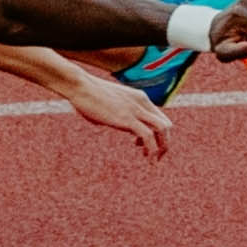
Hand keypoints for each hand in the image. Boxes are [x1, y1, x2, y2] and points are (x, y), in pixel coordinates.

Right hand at [50, 65, 173, 157]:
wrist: (79, 85)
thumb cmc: (86, 93)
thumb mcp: (107, 102)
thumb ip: (112, 111)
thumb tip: (103, 120)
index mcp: (139, 97)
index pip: (160, 117)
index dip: (157, 135)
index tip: (140, 145)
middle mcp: (141, 102)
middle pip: (166, 124)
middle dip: (164, 144)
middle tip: (155, 157)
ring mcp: (135, 110)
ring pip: (162, 129)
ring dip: (162, 148)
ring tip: (154, 161)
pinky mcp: (127, 119)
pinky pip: (148, 136)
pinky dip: (152, 150)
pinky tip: (149, 161)